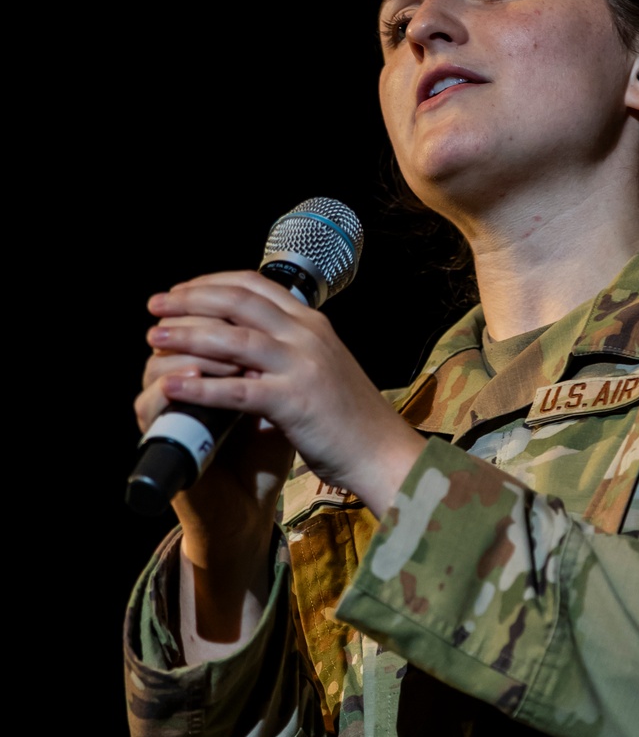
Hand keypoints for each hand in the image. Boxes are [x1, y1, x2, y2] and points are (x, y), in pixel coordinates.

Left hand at [139, 270, 423, 525]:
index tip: (181, 291)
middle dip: (190, 300)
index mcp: (312, 324)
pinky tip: (173, 387)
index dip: (211, 283)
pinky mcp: (294, 402)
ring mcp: (302, 366)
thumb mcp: (322, 368)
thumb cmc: (352, 419)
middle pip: (237, 302)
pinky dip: (200, 387)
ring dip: (187, 335)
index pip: (254, 285)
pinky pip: (237, 389)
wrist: (384, 453)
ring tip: (155, 338)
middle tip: (155, 306)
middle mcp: (307, 336)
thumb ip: (289, 350)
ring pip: (232, 338)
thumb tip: (245, 344)